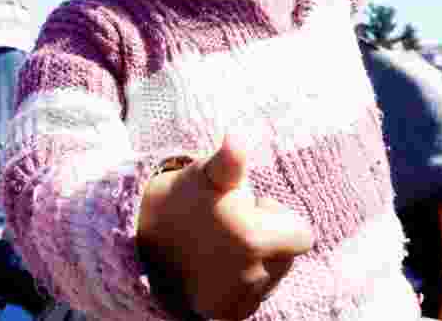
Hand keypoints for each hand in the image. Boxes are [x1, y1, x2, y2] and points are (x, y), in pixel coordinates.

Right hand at [138, 135, 314, 320]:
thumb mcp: (208, 173)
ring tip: (221, 245)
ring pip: (270, 278)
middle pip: (287, 258)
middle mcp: (251, 277)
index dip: (278, 218)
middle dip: (268, 239)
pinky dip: (241, 284)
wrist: (140, 236)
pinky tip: (216, 267)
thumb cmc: (184, 196)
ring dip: (255, 261)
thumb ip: (229, 161)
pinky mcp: (226, 315)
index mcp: (255, 239)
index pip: (301, 236)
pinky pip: (252, 298)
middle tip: (233, 224)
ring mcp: (238, 300)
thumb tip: (237, 138)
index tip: (252, 208)